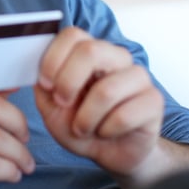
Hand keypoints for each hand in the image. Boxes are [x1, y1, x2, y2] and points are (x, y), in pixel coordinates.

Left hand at [35, 26, 163, 181]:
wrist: (109, 153)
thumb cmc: (80, 124)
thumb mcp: (50, 106)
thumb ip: (42, 84)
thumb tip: (35, 65)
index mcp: (90, 52)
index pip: (72, 34)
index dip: (54, 58)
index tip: (45, 83)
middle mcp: (116, 58)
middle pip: (91, 51)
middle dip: (68, 81)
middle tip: (62, 103)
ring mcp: (138, 77)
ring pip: (106, 90)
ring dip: (86, 117)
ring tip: (83, 127)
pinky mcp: (154, 101)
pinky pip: (124, 115)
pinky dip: (106, 130)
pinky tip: (105, 133)